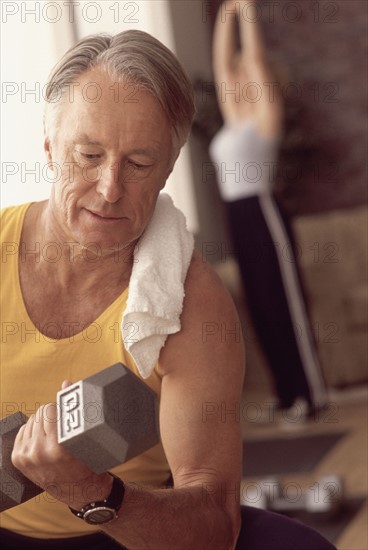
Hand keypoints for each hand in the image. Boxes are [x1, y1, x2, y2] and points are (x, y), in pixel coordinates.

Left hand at [11, 384, 111, 508]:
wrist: (77, 489)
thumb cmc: (85, 460)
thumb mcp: (83, 436)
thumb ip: (72, 408)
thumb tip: (66, 383)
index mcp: (58, 446)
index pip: (50, 410)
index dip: (60, 408)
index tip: (67, 414)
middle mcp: (39, 452)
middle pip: (40, 413)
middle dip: (51, 415)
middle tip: (61, 426)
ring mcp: (27, 456)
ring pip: (31, 421)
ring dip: (42, 424)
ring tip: (53, 435)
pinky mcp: (18, 459)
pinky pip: (23, 431)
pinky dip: (33, 432)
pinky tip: (43, 440)